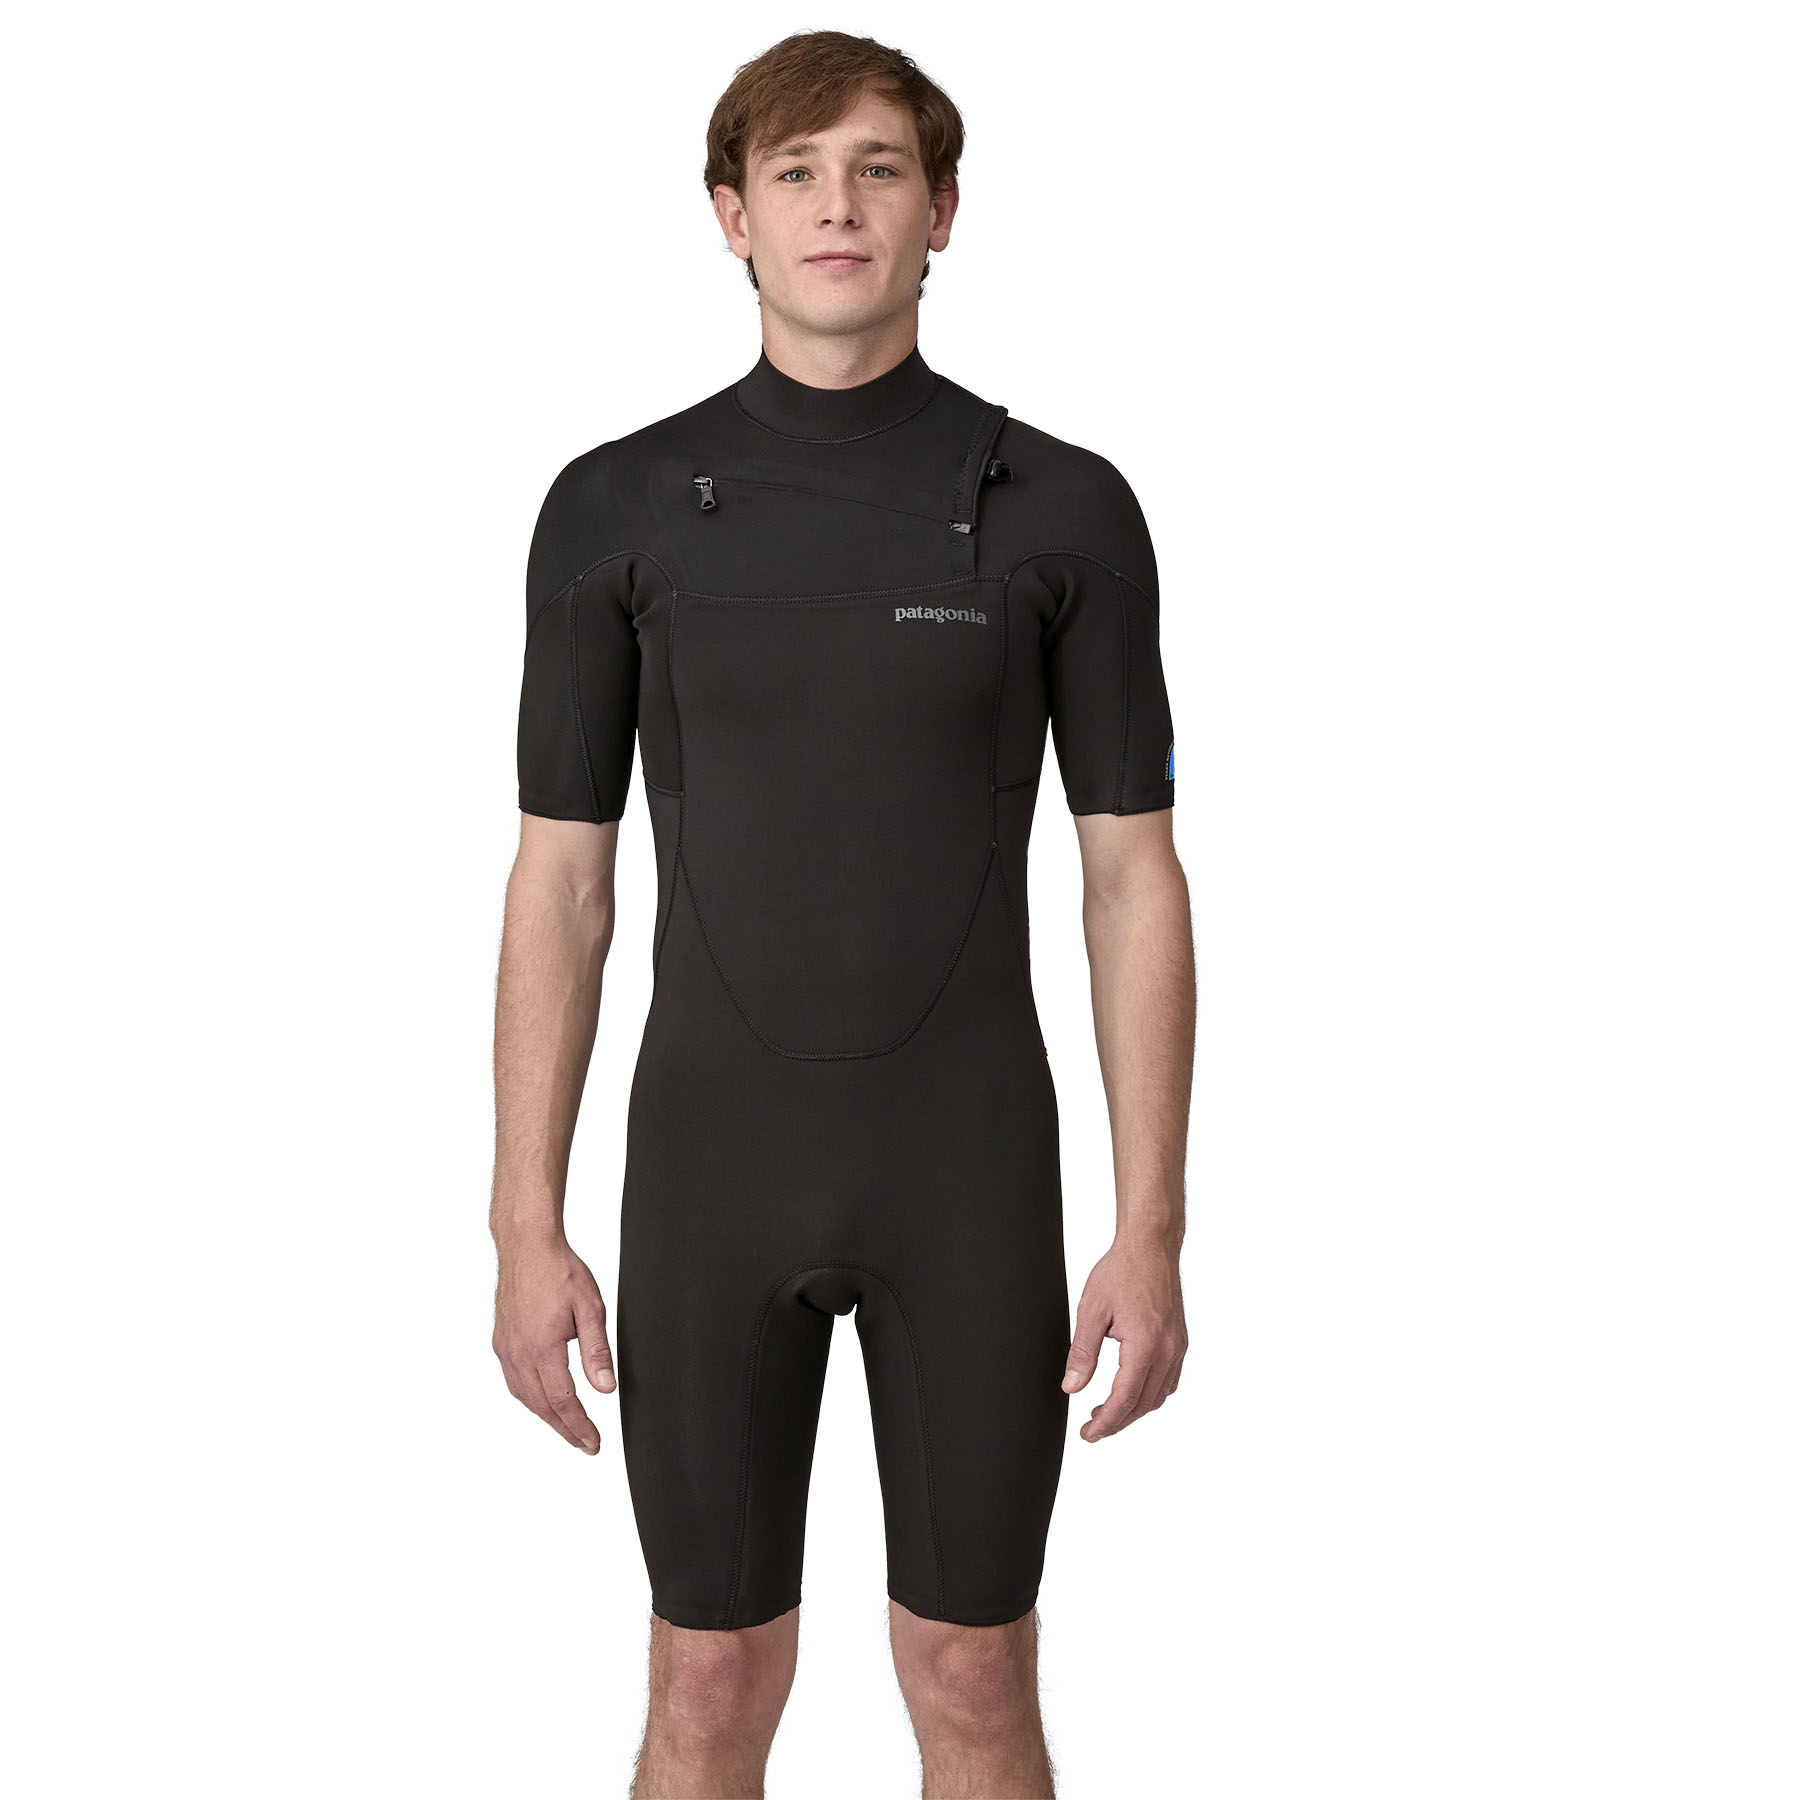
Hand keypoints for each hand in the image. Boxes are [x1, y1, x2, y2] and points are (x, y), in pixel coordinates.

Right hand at [492, 1234, 616, 1453]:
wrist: (527, 1246)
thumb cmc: (559, 1270)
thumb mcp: (590, 1308)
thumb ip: (597, 1351)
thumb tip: (605, 1388)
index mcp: (542, 1348)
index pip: (563, 1401)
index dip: (579, 1427)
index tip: (593, 1443)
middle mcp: (519, 1353)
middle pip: (542, 1406)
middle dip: (565, 1430)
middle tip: (585, 1445)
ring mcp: (506, 1348)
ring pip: (524, 1397)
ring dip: (546, 1417)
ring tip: (567, 1428)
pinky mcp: (501, 1341)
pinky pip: (514, 1381)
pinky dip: (530, 1398)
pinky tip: (542, 1400)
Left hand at [1062, 1236, 1186, 1441]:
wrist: (1151, 1245)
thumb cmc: (1121, 1271)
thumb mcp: (1091, 1311)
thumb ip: (1082, 1353)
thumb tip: (1071, 1388)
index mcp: (1145, 1346)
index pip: (1124, 1400)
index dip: (1105, 1424)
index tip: (1088, 1435)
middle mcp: (1167, 1351)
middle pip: (1143, 1405)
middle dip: (1117, 1422)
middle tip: (1092, 1429)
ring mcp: (1178, 1347)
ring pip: (1158, 1396)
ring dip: (1134, 1410)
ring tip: (1107, 1412)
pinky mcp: (1180, 1341)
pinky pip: (1169, 1380)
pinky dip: (1150, 1394)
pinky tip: (1132, 1390)